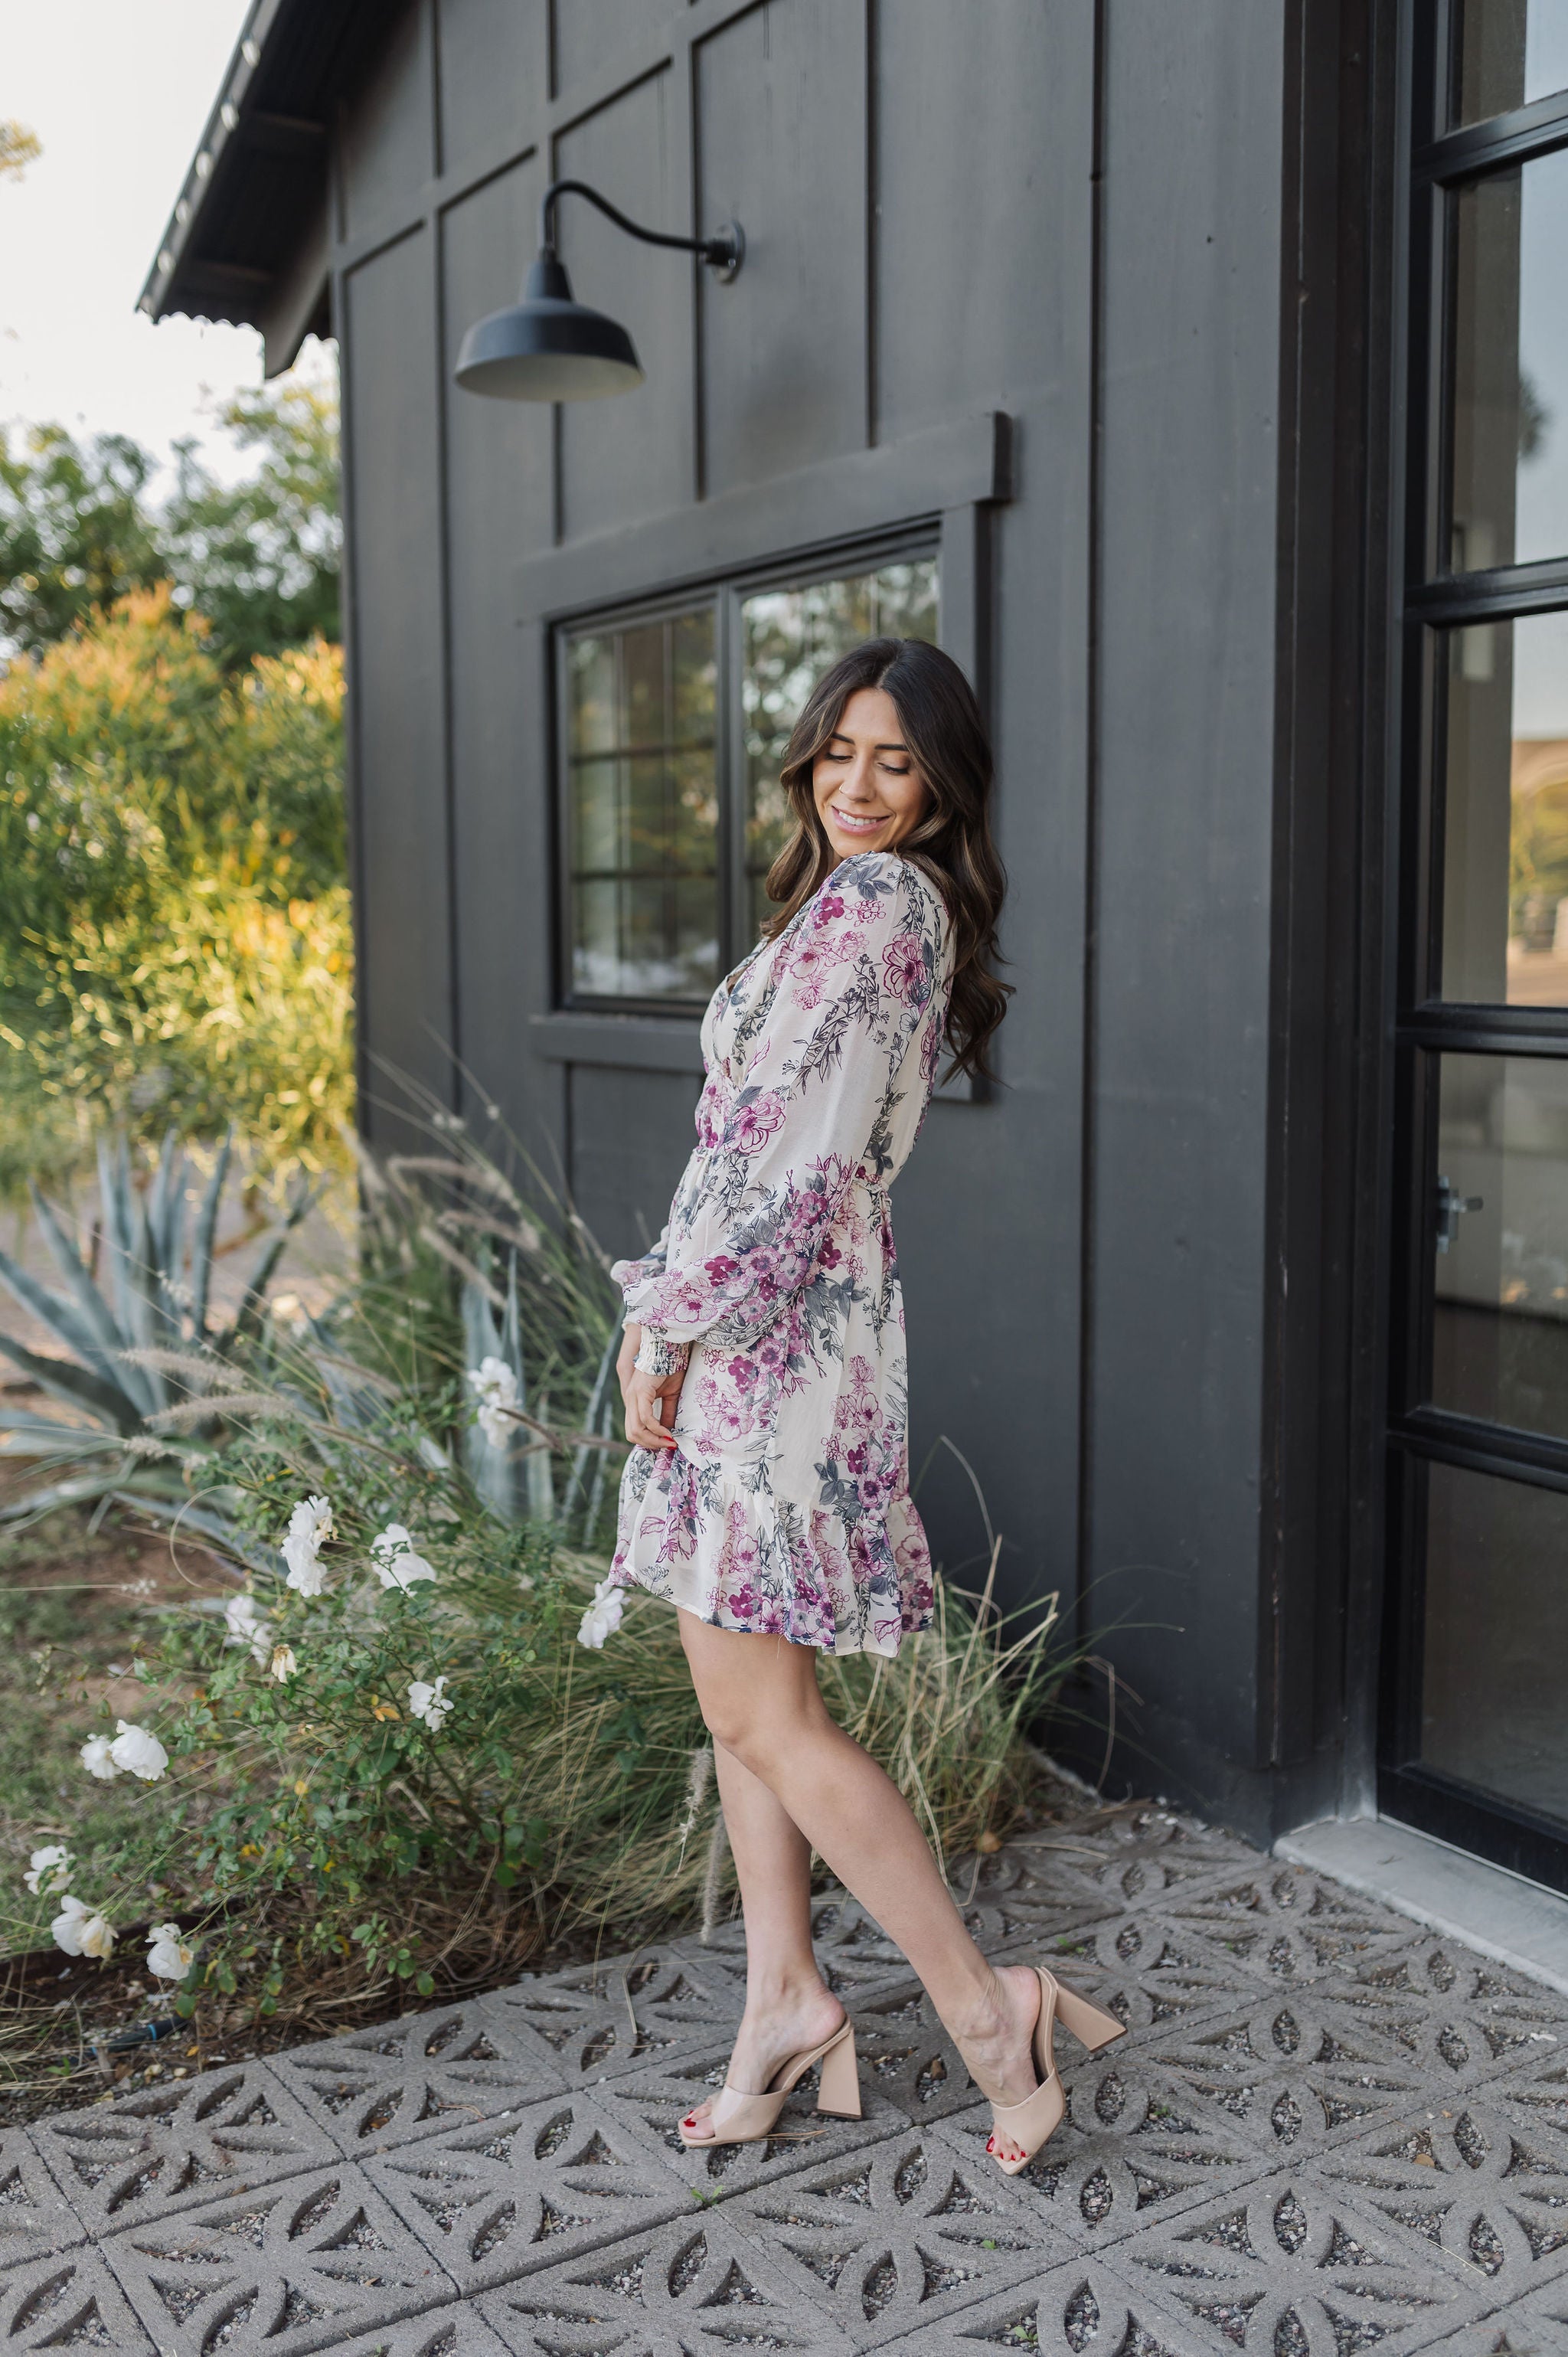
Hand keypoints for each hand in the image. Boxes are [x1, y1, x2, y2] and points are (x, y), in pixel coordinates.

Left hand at [618, 1324, 682, 1450]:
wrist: (668, 1348)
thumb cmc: (670, 1367)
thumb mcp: (671, 1395)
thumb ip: (668, 1413)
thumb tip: (670, 1433)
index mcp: (635, 1400)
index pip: (634, 1429)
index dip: (649, 1441)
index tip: (667, 1444)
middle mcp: (630, 1399)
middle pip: (632, 1434)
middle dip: (651, 1444)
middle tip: (668, 1446)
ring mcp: (633, 1396)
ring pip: (636, 1430)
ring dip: (654, 1440)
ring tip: (669, 1442)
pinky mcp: (640, 1393)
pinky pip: (646, 1419)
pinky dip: (657, 1430)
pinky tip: (668, 1432)